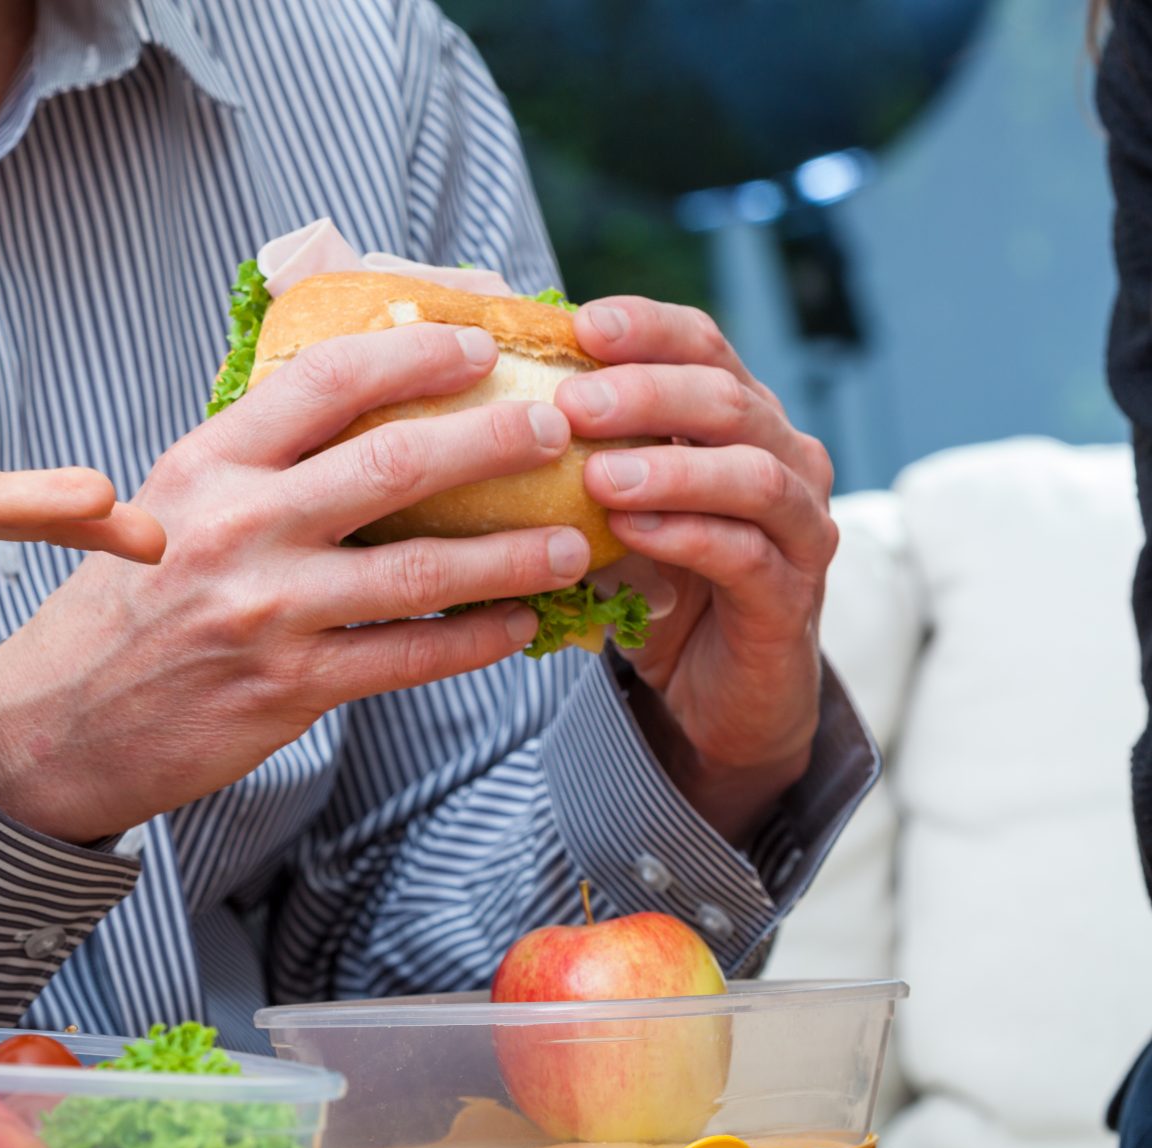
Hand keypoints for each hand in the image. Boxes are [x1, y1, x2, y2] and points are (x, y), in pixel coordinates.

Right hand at [0, 323, 593, 843]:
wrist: (58, 725)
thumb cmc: (126, 604)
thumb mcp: (168, 504)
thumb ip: (256, 458)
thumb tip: (363, 405)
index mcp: (207, 463)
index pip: (327, 380)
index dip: (416, 354)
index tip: (478, 346)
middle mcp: (237, 526)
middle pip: (395, 463)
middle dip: (495, 439)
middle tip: (559, 427)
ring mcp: (267, 610)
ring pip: (422, 569)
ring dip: (512, 553)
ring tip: (571, 541)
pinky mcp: (291, 687)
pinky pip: (410, 657)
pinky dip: (476, 640)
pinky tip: (518, 625)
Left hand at [555, 298, 837, 839]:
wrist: (713, 693)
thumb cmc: (652, 580)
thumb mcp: (608, 504)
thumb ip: (575, 448)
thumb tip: (476, 394)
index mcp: (738, 417)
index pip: (702, 344)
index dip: (646, 327)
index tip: (580, 325)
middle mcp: (783, 457)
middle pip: (728, 398)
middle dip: (647, 392)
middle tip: (572, 403)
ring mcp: (799, 526)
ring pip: (751, 474)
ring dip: (670, 468)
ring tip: (597, 475)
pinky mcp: (791, 597)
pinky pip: (745, 554)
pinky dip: (686, 537)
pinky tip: (629, 534)